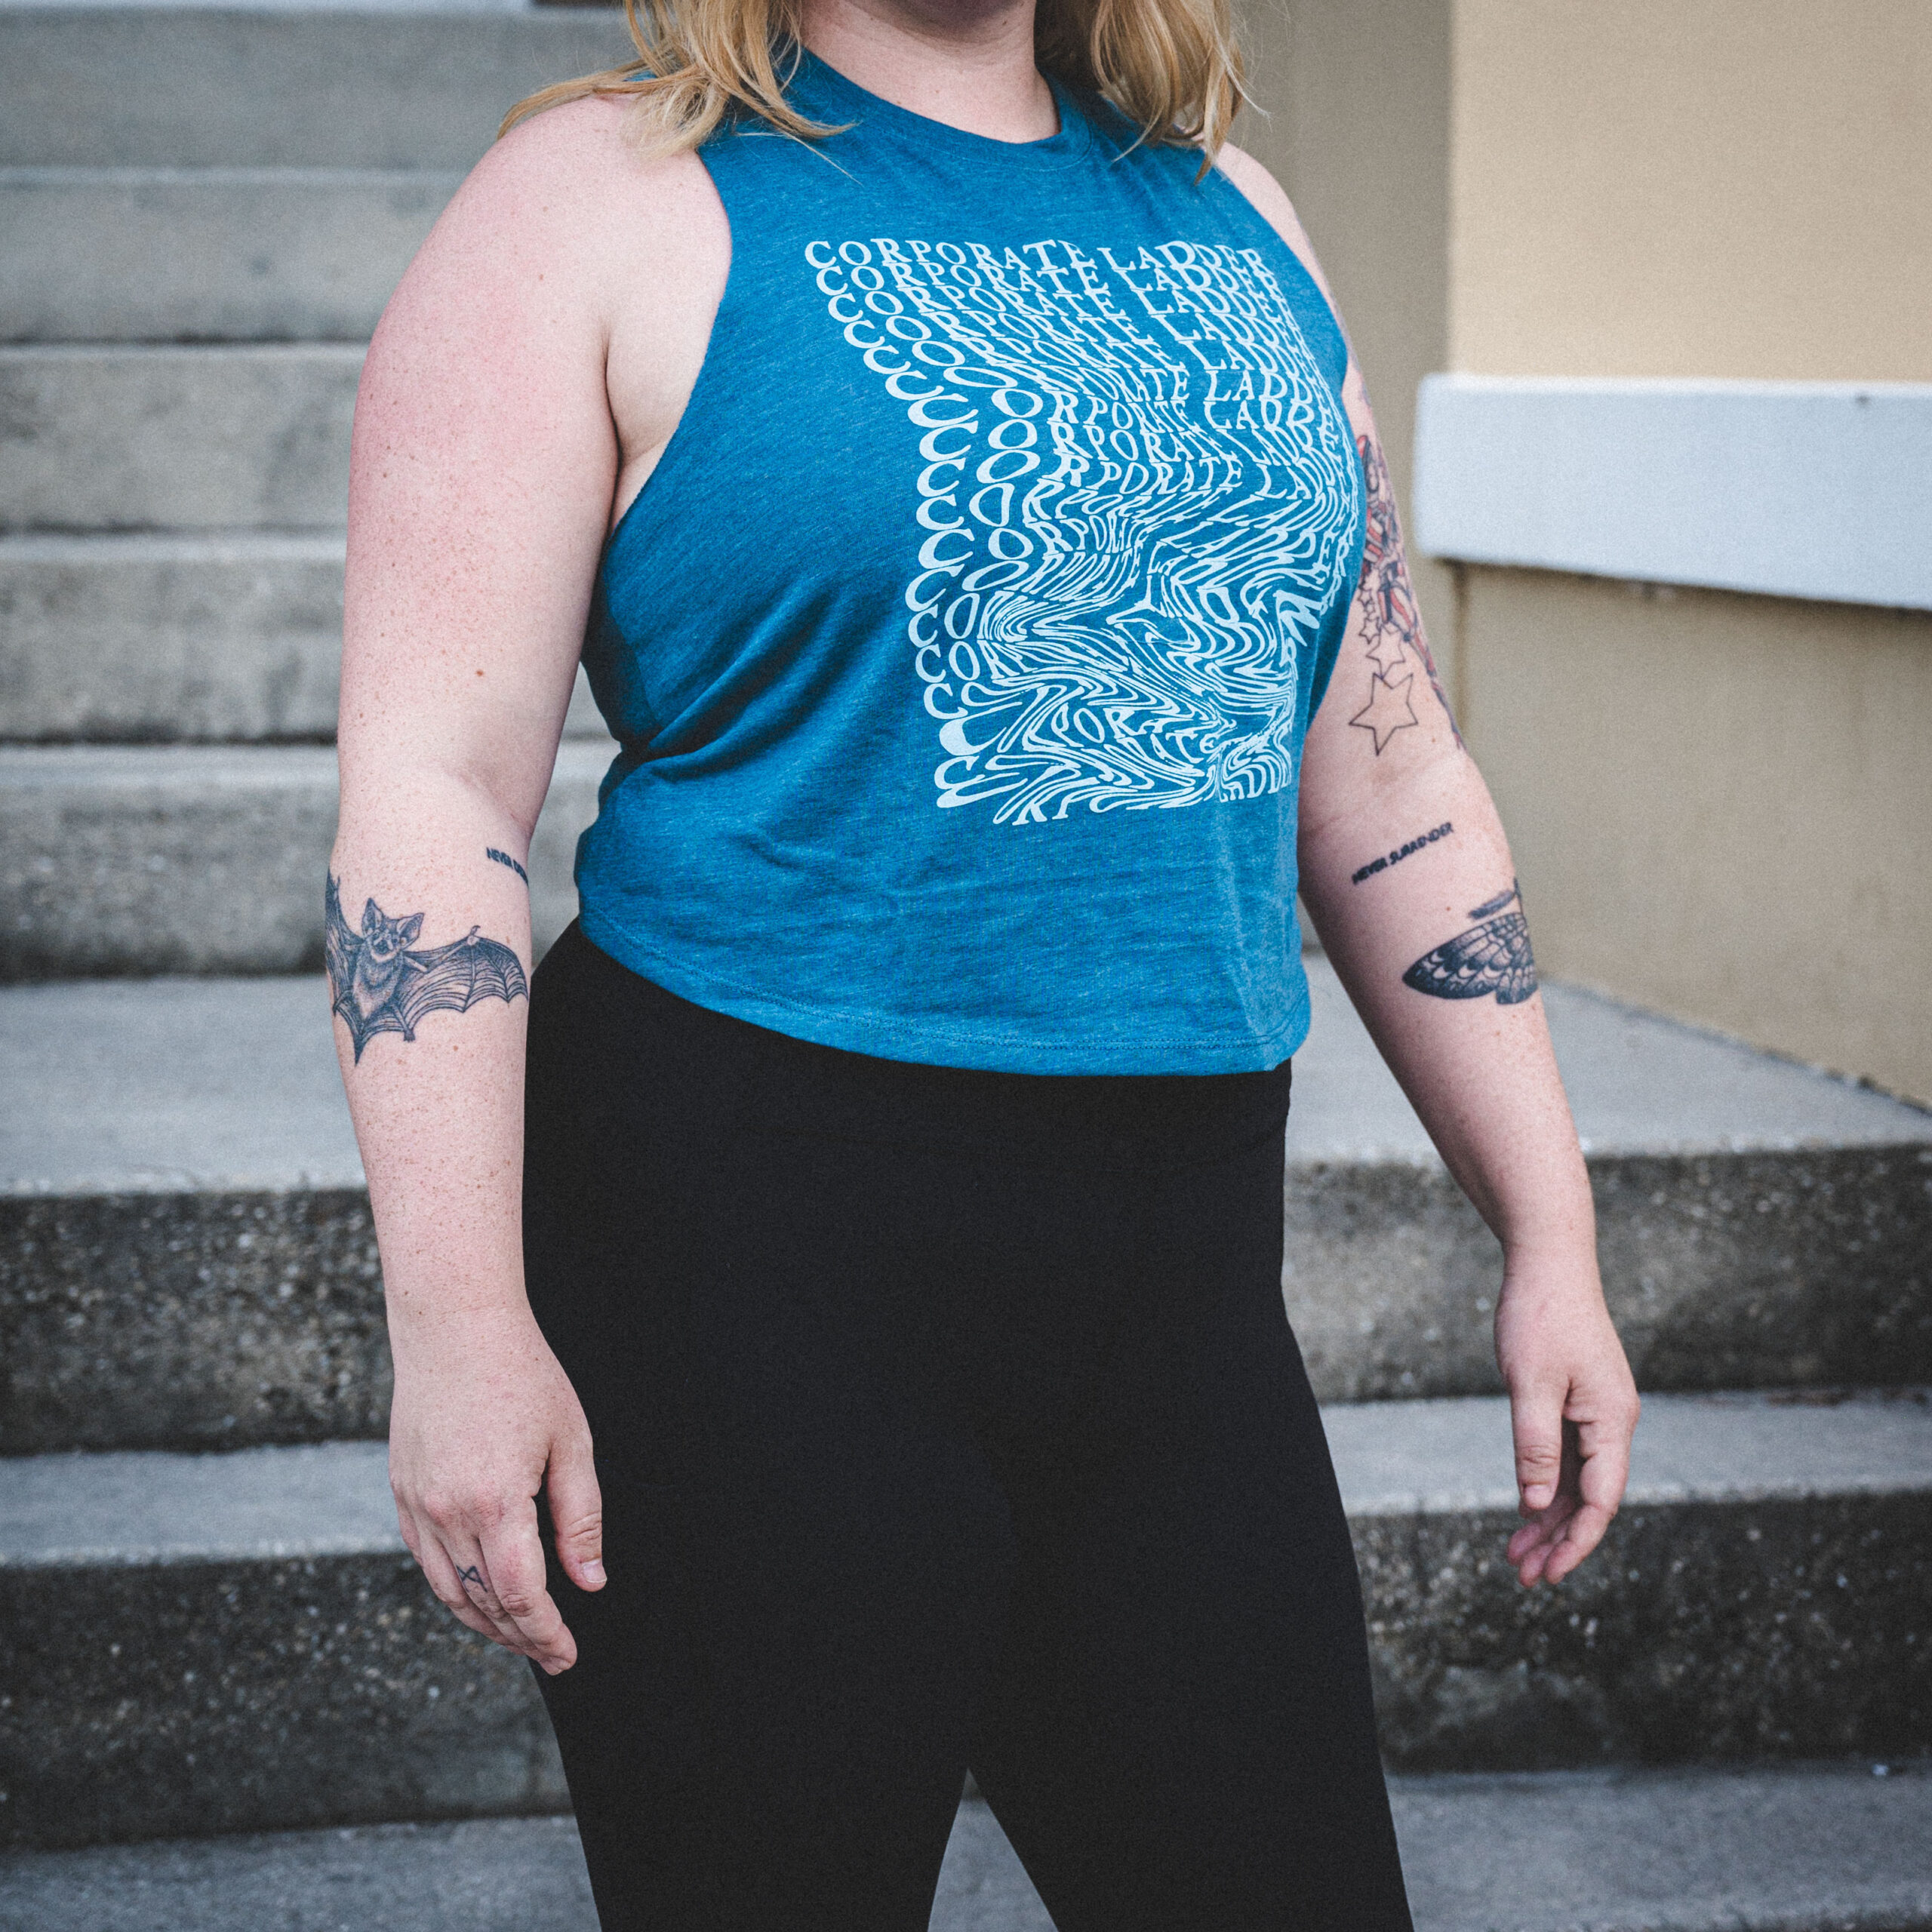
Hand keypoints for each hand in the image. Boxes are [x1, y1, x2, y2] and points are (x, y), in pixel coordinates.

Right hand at [387, 1304, 603, 1672]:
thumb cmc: (523, 1374)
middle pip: (484, 1601)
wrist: (454, 1326)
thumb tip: (589, 1582)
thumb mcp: (571, 1441)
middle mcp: (447, 1511)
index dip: (546, 1633)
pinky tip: (480, 1594)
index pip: (522, 1595)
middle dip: (521, 1636)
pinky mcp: (401, 1491)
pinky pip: (426, 1560)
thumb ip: (580, 1518)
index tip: (568, 1655)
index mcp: (496, 1501)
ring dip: (485, 1622)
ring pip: (448, 1589)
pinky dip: (453, 1588)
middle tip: (553, 1654)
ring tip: (521, 1635)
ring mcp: (417, 1503)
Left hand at [1494, 1253, 1638, 1586]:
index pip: (1600, 1501)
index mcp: (1612, 1420)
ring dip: (1549, 1518)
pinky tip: (1525, 1510)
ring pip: (1575, 1480)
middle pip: (1590, 1498)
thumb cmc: (1540, 1316)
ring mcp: (1595, 1411)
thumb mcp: (1530, 1384)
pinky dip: (1545, 1484)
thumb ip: (1535, 1445)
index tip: (1548, 1574)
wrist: (1548, 1261)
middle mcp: (1611, 1421)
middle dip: (1559, 1541)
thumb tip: (1534, 1503)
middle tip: (1524, 1577)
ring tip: (1517, 1556)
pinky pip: (1566, 1455)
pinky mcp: (1577, 1400)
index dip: (1576, 1542)